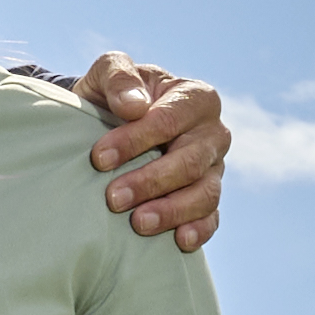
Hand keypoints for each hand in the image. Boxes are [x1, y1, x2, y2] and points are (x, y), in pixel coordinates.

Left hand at [73, 58, 228, 248]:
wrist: (113, 122)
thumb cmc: (115, 96)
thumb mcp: (108, 73)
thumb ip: (120, 77)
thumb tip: (135, 107)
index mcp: (196, 97)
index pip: (168, 121)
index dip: (135, 141)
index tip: (99, 159)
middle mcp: (213, 133)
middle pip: (190, 162)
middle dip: (150, 182)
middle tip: (113, 199)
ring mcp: (215, 169)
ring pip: (204, 194)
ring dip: (171, 211)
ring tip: (138, 224)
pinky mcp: (209, 199)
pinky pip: (212, 217)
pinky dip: (199, 230)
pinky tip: (179, 241)